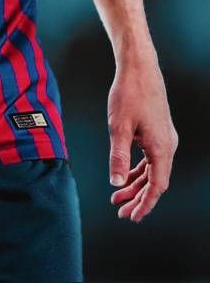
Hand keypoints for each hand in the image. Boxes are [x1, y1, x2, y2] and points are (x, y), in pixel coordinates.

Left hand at [107, 51, 177, 221]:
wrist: (139, 67)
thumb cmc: (129, 93)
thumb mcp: (119, 127)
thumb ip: (119, 157)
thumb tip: (116, 183)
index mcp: (161, 148)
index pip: (157, 186)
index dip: (145, 204)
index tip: (132, 217)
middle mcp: (167, 145)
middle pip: (155, 181)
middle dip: (138, 198)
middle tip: (121, 212)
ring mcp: (164, 138)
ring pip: (152, 170)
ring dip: (136, 184)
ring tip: (118, 197)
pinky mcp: (158, 131)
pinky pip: (150, 158)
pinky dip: (138, 169)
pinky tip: (126, 175)